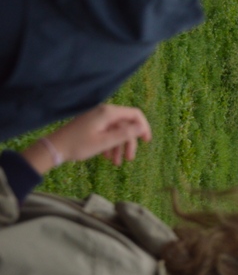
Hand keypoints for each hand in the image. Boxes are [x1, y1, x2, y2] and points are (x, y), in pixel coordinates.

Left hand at [22, 105, 151, 174]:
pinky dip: (110, 144)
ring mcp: (98, 118)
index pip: (135, 114)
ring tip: (115, 163)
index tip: (146, 141)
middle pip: (126, 125)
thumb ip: (125, 134)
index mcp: (108, 113)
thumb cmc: (79, 145)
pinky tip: (106, 157)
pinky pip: (107, 132)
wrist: (54, 148)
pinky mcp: (92, 124)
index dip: (143, 127)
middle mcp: (104, 112)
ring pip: (117, 131)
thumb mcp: (104, 142)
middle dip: (129, 142)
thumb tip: (142, 127)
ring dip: (119, 146)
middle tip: (129, 159)